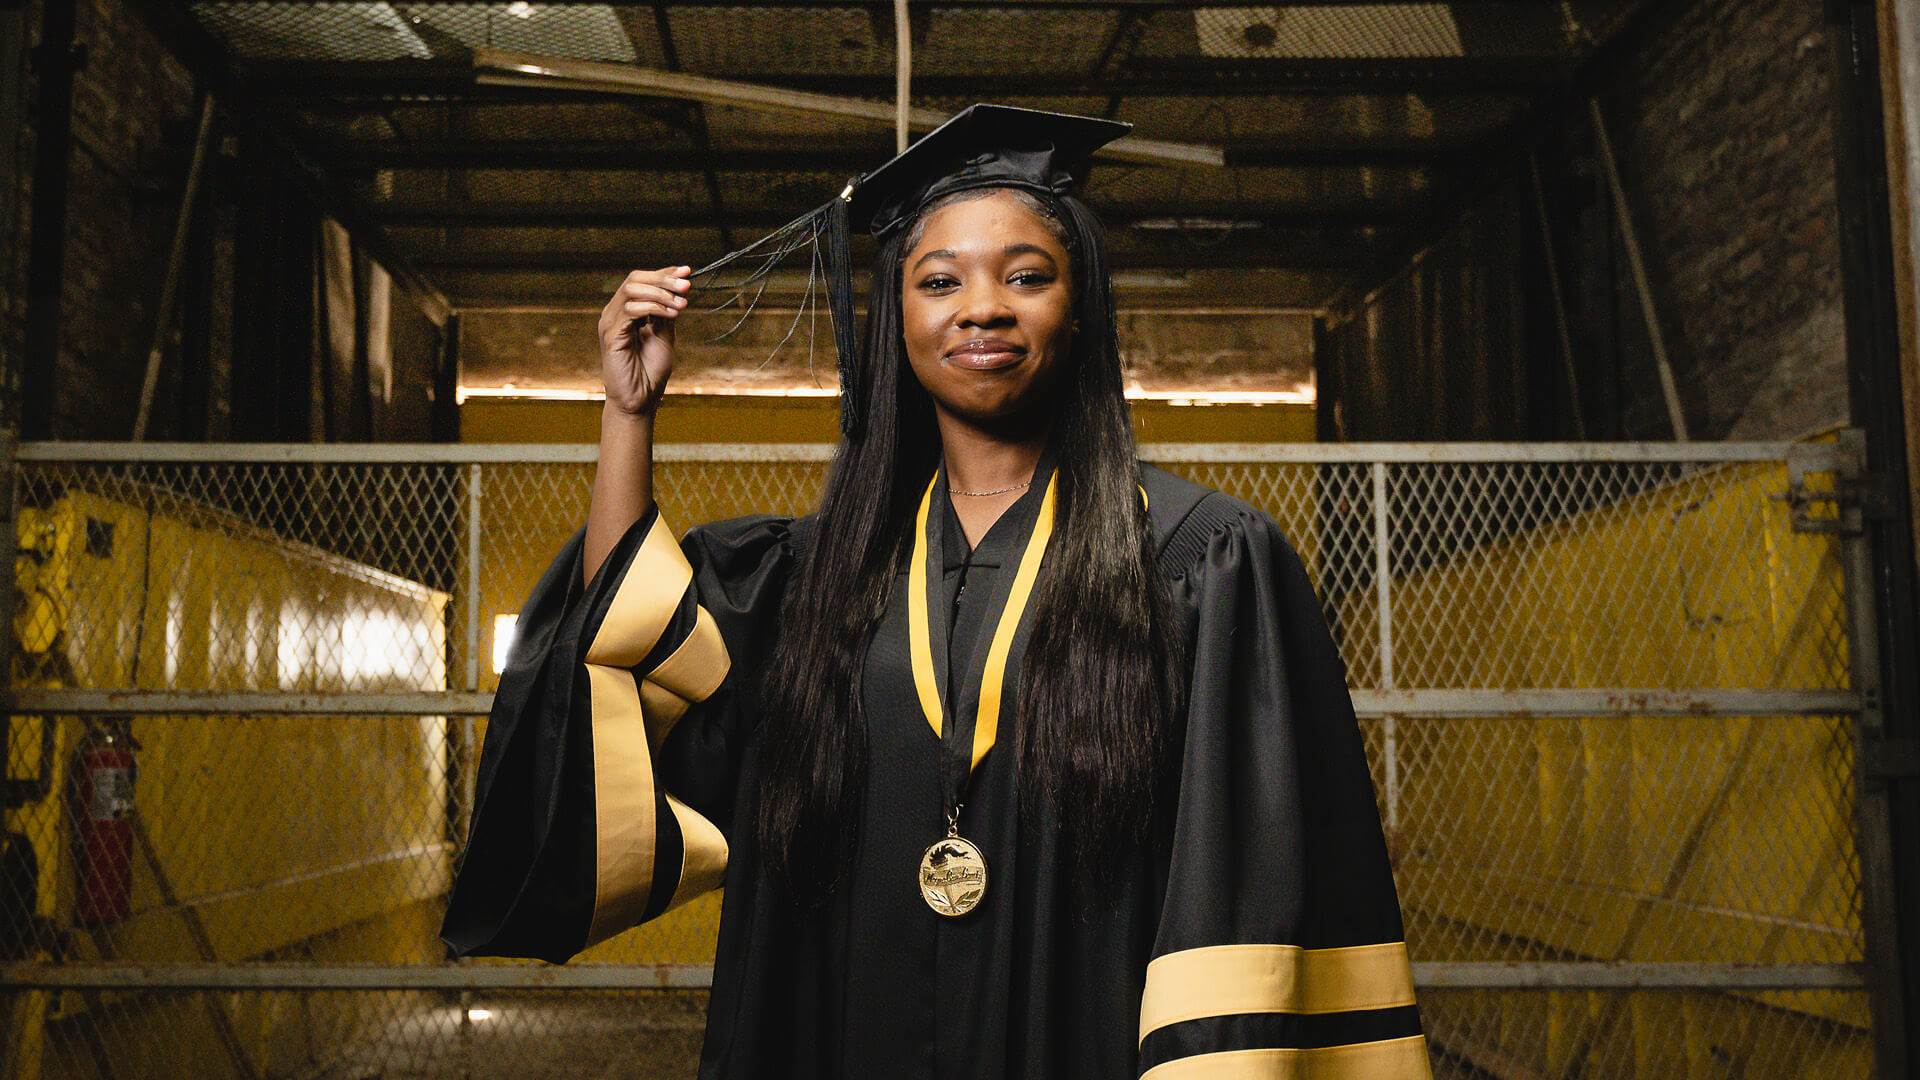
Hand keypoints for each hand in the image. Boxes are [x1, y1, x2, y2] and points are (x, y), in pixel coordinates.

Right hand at [598, 266, 690, 415]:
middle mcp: (615, 313)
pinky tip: (671, 314)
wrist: (640, 401)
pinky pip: (630, 309)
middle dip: (664, 279)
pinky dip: (654, 307)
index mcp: (627, 311)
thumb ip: (666, 313)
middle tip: (686, 285)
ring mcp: (610, 322)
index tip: (686, 271)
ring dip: (661, 293)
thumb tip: (678, 289)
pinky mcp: (610, 335)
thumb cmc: (650, 372)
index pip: (642, 281)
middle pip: (635, 279)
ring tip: (681, 304)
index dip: (664, 273)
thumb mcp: (664, 335)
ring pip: (632, 289)